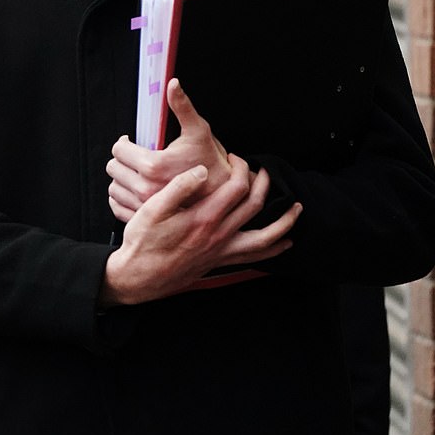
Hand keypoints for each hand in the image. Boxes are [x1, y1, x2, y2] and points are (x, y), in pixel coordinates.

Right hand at [101, 154, 301, 305]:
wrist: (138, 277)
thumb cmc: (142, 242)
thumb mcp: (151, 209)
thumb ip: (178, 188)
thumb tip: (200, 170)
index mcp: (203, 218)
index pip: (236, 187)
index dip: (241, 168)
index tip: (234, 157)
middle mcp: (218, 235)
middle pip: (255, 206)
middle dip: (264, 183)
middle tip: (263, 170)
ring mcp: (221, 251)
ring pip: (264, 237)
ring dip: (283, 221)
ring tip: (296, 209)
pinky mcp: (219, 262)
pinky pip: (254, 257)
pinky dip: (273, 249)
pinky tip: (283, 244)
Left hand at [107, 78, 231, 220]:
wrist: (223, 194)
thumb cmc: (212, 162)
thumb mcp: (198, 130)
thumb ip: (181, 105)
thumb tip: (172, 84)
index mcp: (153, 165)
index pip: (119, 150)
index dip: (124, 143)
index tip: (131, 142)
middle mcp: (146, 188)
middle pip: (113, 168)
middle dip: (122, 158)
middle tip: (134, 155)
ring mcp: (144, 206)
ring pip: (114, 187)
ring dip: (122, 177)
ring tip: (136, 171)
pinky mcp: (144, 218)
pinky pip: (118, 206)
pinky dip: (122, 196)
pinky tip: (135, 188)